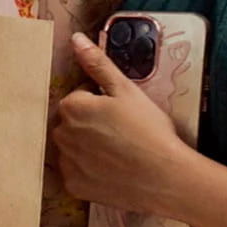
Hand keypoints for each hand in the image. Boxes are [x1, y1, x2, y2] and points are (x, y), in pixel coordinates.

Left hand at [51, 33, 198, 217]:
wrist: (165, 177)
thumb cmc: (149, 130)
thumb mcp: (126, 90)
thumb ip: (97, 64)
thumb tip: (75, 40)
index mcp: (71, 107)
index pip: (79, 96)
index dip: (101, 101)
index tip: (121, 111)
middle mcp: (60, 135)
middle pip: (72, 122)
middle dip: (90, 123)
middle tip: (121, 131)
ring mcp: (66, 163)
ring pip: (72, 147)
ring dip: (87, 146)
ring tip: (117, 152)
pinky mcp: (73, 187)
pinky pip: (76, 173)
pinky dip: (89, 171)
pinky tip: (111, 170)